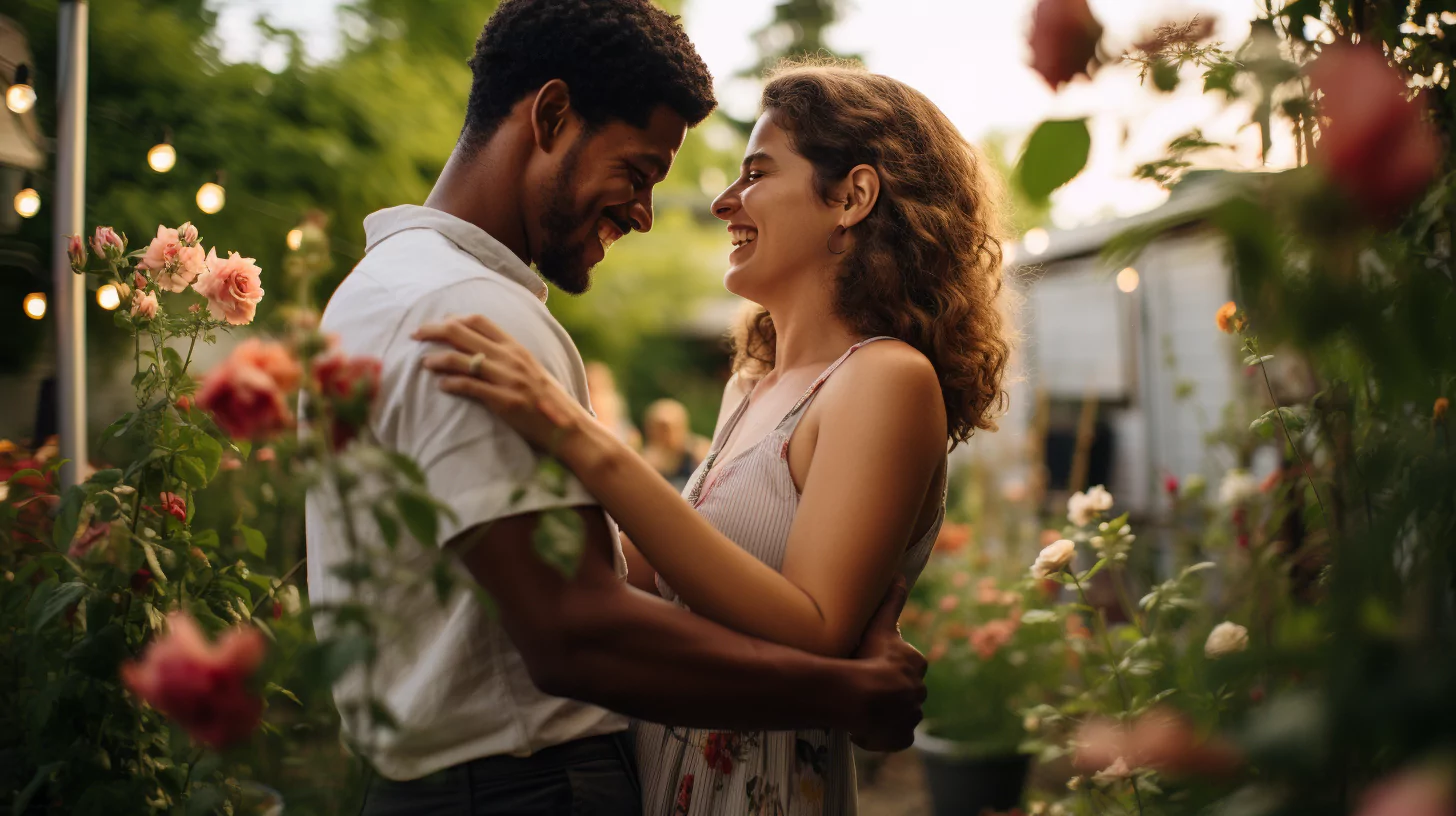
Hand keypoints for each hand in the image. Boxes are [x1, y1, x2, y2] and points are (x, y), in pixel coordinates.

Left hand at [414, 315, 592, 456]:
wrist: (570, 428)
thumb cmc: (549, 401)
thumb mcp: (532, 370)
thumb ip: (509, 358)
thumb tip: (481, 351)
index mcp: (517, 347)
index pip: (479, 320)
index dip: (452, 319)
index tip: (436, 324)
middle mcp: (511, 358)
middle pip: (463, 333)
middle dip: (433, 331)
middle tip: (415, 335)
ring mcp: (508, 379)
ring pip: (462, 359)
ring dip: (437, 359)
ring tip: (424, 363)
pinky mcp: (505, 402)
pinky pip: (470, 387)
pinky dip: (451, 384)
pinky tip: (441, 386)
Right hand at [847, 576, 926, 751]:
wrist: (863, 697)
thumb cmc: (869, 658)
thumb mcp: (880, 626)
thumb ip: (892, 601)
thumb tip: (900, 575)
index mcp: (915, 664)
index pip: (906, 664)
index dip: (888, 666)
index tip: (872, 666)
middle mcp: (918, 691)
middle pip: (903, 690)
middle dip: (888, 691)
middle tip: (863, 688)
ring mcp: (911, 717)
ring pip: (898, 714)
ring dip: (884, 714)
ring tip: (860, 710)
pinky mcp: (902, 738)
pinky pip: (893, 737)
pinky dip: (882, 735)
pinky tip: (864, 729)